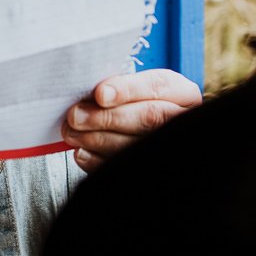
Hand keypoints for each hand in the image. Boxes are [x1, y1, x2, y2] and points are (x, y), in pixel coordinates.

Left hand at [61, 69, 202, 172]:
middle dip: (107, 117)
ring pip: (137, 144)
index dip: (128, 89)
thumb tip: (86, 96)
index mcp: (182, 93)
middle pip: (149, 116)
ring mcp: (171, 147)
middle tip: (75, 116)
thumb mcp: (137, 89)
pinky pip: (125, 167)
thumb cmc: (138, 105)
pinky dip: (98, 161)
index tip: (99, 94)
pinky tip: (81, 153)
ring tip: (72, 133)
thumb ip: (119, 89)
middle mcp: (182, 119)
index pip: (158, 86)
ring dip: (97, 139)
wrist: (150, 134)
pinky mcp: (153, 170)